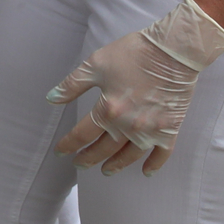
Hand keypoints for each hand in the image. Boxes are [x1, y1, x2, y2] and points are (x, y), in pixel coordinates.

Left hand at [48, 0, 223, 173]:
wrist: (172, 51)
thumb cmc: (133, 54)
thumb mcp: (95, 64)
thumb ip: (72, 84)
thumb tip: (51, 98)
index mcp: (108, 109)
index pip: (82, 134)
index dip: (69, 144)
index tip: (61, 151)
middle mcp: (128, 125)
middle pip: (104, 148)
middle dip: (89, 158)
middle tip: (79, 164)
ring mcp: (150, 129)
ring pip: (129, 155)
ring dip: (116, 165)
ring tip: (106, 170)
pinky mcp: (170, 128)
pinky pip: (162, 153)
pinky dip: (154, 164)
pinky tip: (146, 172)